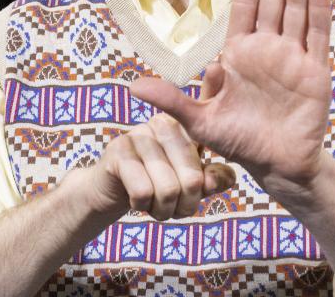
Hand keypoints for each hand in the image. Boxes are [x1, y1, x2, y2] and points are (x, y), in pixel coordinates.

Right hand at [82, 113, 236, 220]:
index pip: (208, 167)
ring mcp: (139, 134)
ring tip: (154, 205)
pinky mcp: (118, 149)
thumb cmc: (156, 183)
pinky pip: (142, 191)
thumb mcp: (189, 183)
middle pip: (192, 181)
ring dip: (161, 210)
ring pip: (167, 189)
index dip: (201, 192)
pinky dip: (141, 205)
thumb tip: (223, 179)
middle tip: (172, 210)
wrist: (111, 188)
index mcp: (186, 127)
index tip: (190, 196)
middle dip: (183, 207)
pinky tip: (136, 198)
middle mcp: (163, 124)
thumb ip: (213, 179)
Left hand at [130, 0, 332, 203]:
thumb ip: (172, 101)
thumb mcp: (200, 121)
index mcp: (239, 52)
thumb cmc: (239, 143)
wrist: (277, 167)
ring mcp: (292, 56)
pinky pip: (317, 33)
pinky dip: (319, 7)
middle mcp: (267, 48)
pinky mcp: (315, 70)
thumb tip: (131, 87)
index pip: (245, 3)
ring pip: (296, 6)